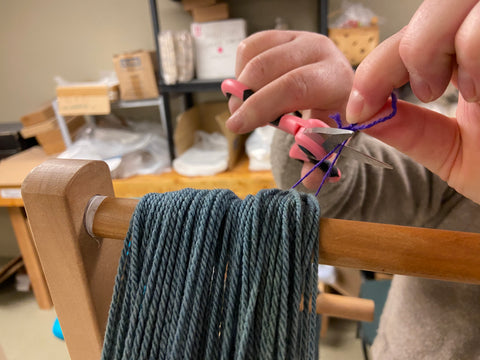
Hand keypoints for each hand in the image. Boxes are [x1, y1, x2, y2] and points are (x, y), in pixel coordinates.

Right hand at [225, 30, 353, 189]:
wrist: (337, 89)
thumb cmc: (332, 118)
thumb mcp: (332, 142)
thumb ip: (320, 161)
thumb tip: (309, 177)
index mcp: (337, 79)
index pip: (295, 86)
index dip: (261, 106)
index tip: (237, 126)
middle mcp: (320, 50)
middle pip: (267, 68)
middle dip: (244, 98)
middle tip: (237, 120)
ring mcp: (299, 37)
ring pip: (253, 56)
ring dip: (241, 85)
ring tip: (248, 106)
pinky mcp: (282, 34)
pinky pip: (248, 47)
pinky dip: (241, 70)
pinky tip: (252, 88)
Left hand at [346, 0, 479, 203]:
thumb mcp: (456, 152)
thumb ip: (411, 130)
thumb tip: (362, 114)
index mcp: (471, 54)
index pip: (409, 35)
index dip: (374, 68)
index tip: (357, 106)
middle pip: (443, 1)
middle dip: (420, 46)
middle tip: (430, 90)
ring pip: (467, 0)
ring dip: (458, 44)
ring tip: (473, 91)